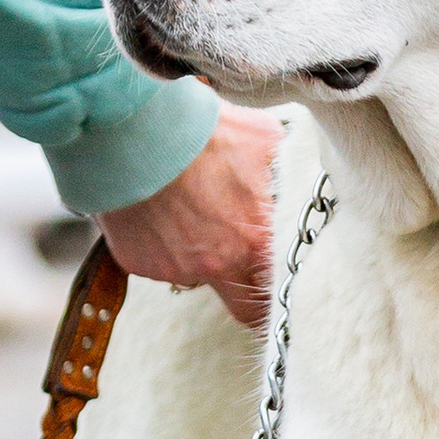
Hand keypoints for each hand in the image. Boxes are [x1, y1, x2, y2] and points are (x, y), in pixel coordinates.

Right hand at [101, 104, 281, 328]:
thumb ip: (288, 172)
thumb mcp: (266, 140)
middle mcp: (217, 265)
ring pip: (197, 274)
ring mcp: (174, 267)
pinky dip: (161, 241)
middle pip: (243, 308)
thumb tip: (300, 178)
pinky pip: (158, 259)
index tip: (278, 281)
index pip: (279, 294)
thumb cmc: (204, 131)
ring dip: (200, 252)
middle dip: (248, 294)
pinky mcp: (139, 261)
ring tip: (192, 210)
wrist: (139, 130)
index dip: (281, 289)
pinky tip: (161, 207)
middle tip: (246, 267)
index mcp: (255, 242)